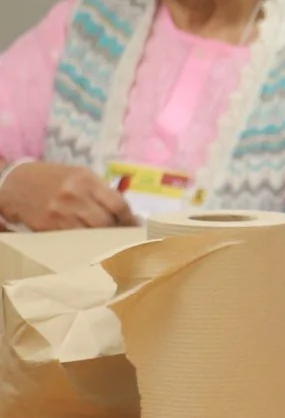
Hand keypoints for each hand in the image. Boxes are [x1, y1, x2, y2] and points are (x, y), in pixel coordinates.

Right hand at [0, 161, 134, 230]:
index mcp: (86, 180)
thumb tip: (127, 213)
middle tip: (123, 236)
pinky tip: (87, 241)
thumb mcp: (80, 175)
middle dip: (116, 231)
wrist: (16, 183)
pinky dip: (83, 242)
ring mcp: (59, 213)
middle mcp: (73, 196)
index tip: (135, 226)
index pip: (118, 204)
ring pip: (90, 234)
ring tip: (107, 240)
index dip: (129, 219)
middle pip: (106, 222)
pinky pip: (72, 239)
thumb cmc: (54, 178)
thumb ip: (102, 191)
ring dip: (101, 239)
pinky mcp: (46, 227)